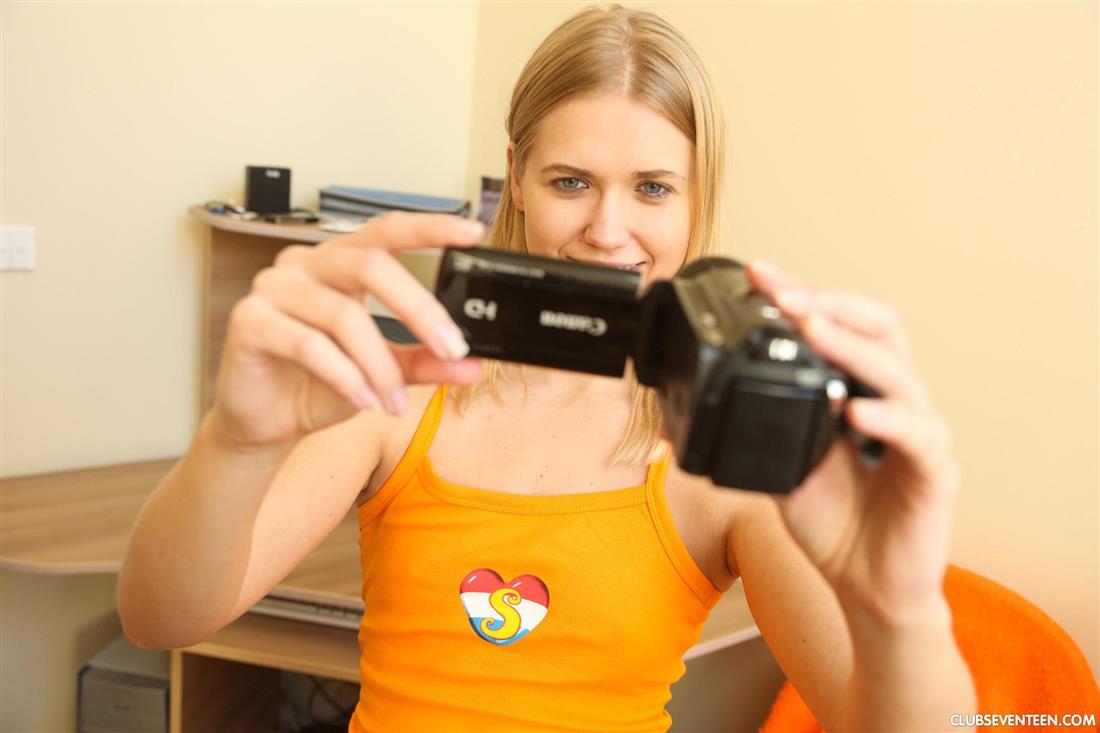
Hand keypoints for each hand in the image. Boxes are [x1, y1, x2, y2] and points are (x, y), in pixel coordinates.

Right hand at [210, 212, 485, 449]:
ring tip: (396, 401)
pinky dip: (345, 375)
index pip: (387, 230)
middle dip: (418, 308)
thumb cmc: (318, 384)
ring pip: (343, 314)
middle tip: (451, 347)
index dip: (430, 226)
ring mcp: (273, 288)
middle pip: (371, 264)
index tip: (473, 232)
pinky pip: (308, 343)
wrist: (266, 421)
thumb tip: (474, 364)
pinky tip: (364, 400)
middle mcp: (306, 264)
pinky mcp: (249, 321)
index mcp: (340, 262)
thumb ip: (426, 362)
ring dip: (380, 365)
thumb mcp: (384, 373)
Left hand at [746, 260, 959, 626]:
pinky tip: (856, 408)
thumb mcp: (777, 467)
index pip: (836, 325)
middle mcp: (890, 400)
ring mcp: (917, 432)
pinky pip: (918, 435)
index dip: (801, 295)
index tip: (758, 274)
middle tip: (786, 295)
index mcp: (854, 390)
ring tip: (813, 328)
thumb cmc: (831, 522)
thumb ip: (748, 431)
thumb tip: (679, 413)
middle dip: (829, 303)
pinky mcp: (935, 471)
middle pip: (877, 327)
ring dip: (851, 345)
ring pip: (897, 371)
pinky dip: (888, 416)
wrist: (866, 586)